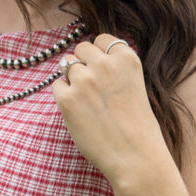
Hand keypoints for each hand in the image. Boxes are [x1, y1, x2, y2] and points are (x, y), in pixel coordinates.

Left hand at [51, 34, 164, 185]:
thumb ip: (115, 69)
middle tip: (91, 88)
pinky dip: (63, 96)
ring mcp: (85, 80)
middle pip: (81, 49)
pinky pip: (57, 86)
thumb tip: (87, 60)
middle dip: (83, 63)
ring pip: (66, 64)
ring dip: (72, 79)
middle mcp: (105, 64)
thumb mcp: (134, 86)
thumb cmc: (137, 127)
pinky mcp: (68, 100)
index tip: (101, 71)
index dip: (98, 54)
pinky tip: (78, 112)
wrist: (135, 157)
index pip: (102, 39)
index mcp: (126, 58)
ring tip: (86, 102)